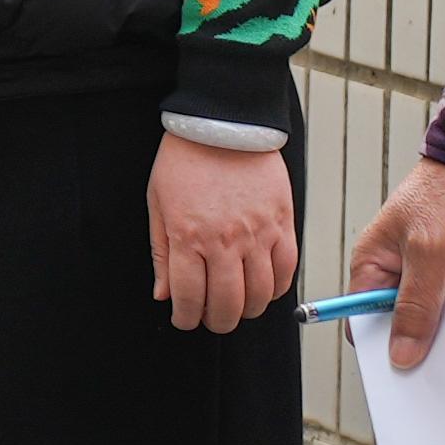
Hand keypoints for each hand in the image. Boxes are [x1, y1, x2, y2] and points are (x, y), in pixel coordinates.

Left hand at [149, 135, 303, 331]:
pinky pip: (286, 270)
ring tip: (238, 306)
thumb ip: (161, 254)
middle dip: (217, 322)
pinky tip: (264, 288)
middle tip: (212, 319)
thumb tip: (163, 295)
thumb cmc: (185, 159)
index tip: (185, 319)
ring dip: (247, 310)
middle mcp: (224, 241)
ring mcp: (257, 233)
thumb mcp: (157, 204)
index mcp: (188, 237)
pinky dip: (276, 288)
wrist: (224, 122)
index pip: (189, 298)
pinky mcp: (283, 223)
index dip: (187, 318)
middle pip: (227, 305)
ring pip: (259, 294)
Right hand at [348, 155, 444, 373]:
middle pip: (402, 326)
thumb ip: (415, 305)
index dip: (377, 347)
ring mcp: (433, 276)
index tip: (398, 374)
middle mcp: (400, 273)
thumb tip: (400, 353)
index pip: (362, 319)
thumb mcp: (428, 252)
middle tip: (436, 370)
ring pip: (437, 322)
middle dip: (419, 344)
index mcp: (374, 264)